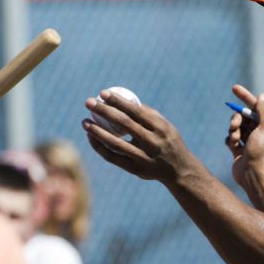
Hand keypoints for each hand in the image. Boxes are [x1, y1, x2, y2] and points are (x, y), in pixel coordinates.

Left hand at [82, 89, 199, 183]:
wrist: (179, 169)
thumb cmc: (168, 141)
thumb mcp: (165, 125)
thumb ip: (147, 113)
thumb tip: (123, 99)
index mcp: (160, 127)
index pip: (135, 111)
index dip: (118, 101)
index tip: (103, 93)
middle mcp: (152, 142)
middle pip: (123, 124)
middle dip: (103, 111)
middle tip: (89, 102)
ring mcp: (143, 157)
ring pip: (115, 143)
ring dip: (97, 131)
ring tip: (85, 122)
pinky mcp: (136, 169)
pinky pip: (113, 157)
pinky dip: (100, 147)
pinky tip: (91, 138)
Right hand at [225, 85, 263, 185]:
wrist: (253, 175)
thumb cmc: (262, 152)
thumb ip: (263, 111)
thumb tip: (262, 95)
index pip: (256, 107)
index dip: (245, 97)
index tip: (234, 88)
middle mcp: (259, 133)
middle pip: (244, 117)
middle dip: (237, 118)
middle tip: (235, 124)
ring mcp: (248, 142)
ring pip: (236, 127)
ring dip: (233, 130)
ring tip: (235, 139)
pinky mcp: (239, 151)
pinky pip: (230, 138)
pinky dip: (230, 140)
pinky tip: (233, 146)